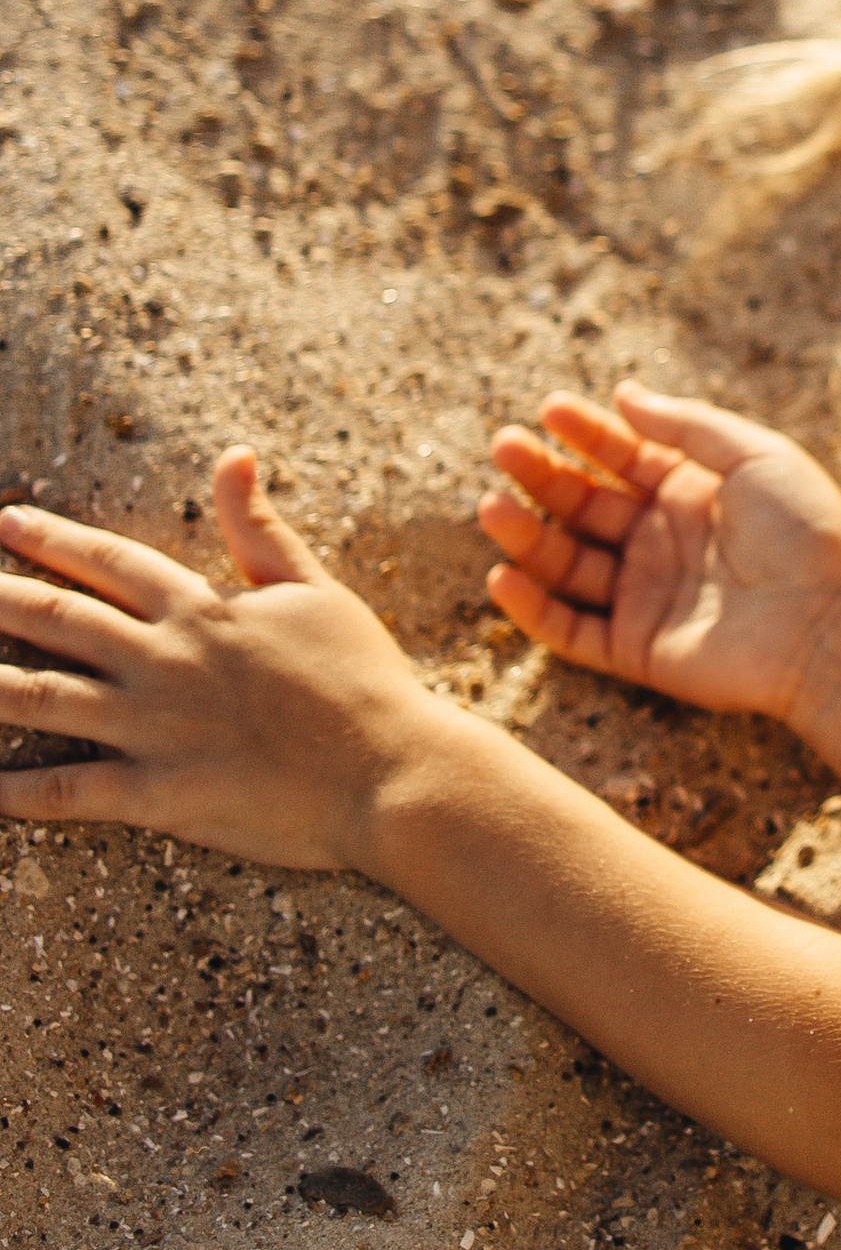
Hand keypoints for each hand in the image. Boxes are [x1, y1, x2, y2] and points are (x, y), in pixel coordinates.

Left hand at [0, 455, 440, 867]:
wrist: (392, 771)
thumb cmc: (364, 681)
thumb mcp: (316, 589)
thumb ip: (261, 529)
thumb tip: (233, 456)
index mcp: (203, 610)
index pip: (110, 562)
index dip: (53, 539)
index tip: (6, 522)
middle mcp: (165, 662)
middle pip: (58, 621)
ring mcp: (155, 728)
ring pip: (43, 698)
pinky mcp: (159, 794)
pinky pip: (69, 789)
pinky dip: (17, 791)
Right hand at [478, 384, 840, 737]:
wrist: (832, 623)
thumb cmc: (806, 532)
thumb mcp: (756, 456)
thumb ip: (688, 426)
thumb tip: (624, 394)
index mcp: (693, 493)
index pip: (624, 456)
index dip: (586, 432)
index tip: (549, 409)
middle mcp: (663, 542)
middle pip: (585, 505)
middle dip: (542, 476)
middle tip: (504, 447)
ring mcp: (647, 596)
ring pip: (568, 564)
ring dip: (527, 535)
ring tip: (492, 505)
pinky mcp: (637, 649)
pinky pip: (572, 630)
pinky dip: (534, 609)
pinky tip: (504, 576)